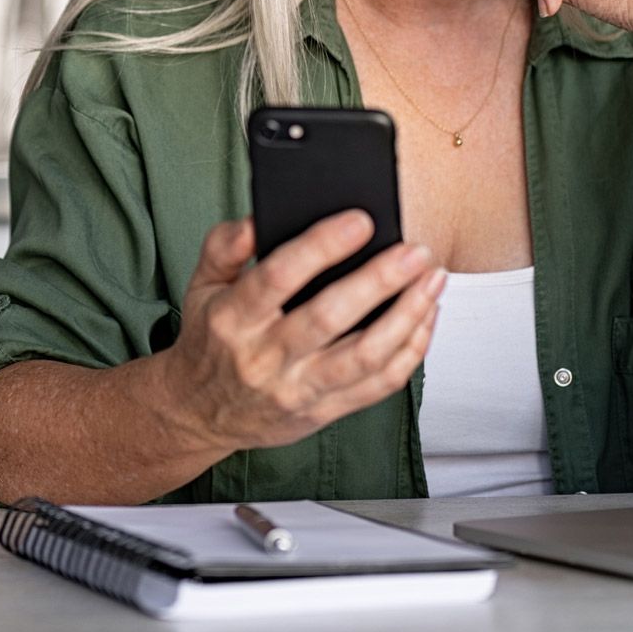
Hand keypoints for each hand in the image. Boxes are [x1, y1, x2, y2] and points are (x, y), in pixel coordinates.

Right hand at [163, 212, 444, 453]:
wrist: (199, 413)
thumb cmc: (210, 339)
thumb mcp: (201, 284)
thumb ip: (225, 245)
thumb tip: (257, 218)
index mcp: (233, 318)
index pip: (279, 276)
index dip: (322, 247)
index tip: (360, 221)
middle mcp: (265, 358)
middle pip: (330, 317)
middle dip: (380, 280)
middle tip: (415, 251)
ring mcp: (297, 389)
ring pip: (364, 356)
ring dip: (407, 315)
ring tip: (432, 279)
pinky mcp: (324, 412)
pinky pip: (378, 385)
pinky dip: (411, 351)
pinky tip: (425, 316)